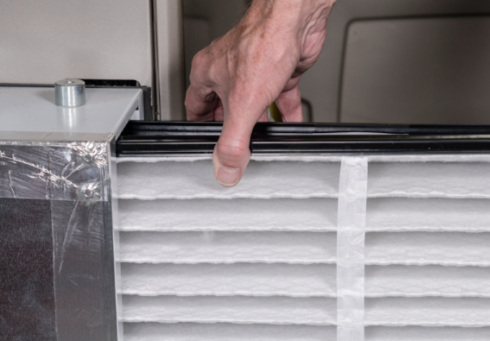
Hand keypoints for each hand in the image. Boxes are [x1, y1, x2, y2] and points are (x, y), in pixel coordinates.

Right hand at [185, 0, 335, 185]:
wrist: (295, 23)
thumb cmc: (264, 44)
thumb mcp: (243, 105)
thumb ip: (233, 141)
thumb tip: (226, 168)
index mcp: (208, 73)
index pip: (194, 107)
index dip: (199, 129)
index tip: (205, 147)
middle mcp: (228, 70)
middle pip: (223, 108)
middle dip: (231, 131)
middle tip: (234, 150)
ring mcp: (255, 71)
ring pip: (252, 104)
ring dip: (257, 125)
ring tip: (260, 144)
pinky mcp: (278, 71)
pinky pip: (279, 100)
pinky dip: (284, 116)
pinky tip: (289, 128)